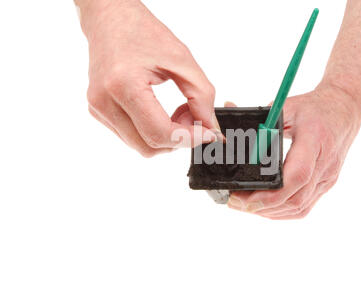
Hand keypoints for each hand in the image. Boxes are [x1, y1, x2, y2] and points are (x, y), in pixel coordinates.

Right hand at [77, 0, 219, 156]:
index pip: (159, 133)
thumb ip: (201, 96)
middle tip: (193, 118)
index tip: (209, 133)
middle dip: (178, 140)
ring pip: (141, 146)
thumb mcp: (182, 60)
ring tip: (177, 112)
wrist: (110, 19)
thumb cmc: (143, 32)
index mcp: (123, 85)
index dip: (189, 139)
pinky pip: (132, 137)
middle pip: (149, 147)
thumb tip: (210, 127)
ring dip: (166, 137)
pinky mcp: (99, 112)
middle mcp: (104, 101)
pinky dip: (153, 132)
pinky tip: (160, 112)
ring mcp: (98, 109)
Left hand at [228, 84, 360, 218]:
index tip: (244, 196)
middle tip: (234, 202)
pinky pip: (305, 206)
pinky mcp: (326, 183)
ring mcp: (327, 178)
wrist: (346, 109)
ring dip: (270, 211)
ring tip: (245, 206)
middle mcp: (325, 164)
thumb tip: (228, 111)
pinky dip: (283, 211)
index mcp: (315, 141)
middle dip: (262, 206)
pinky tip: (266, 208)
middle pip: (295, 198)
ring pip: (299, 207)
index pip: (296, 176)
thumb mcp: (288, 106)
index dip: (270, 193)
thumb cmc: (315, 107)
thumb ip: (261, 118)